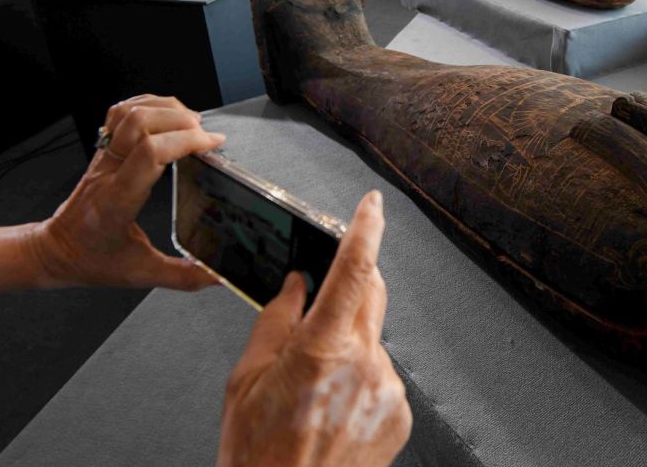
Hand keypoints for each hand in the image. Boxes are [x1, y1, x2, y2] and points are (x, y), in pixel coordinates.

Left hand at [25, 95, 223, 290]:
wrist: (54, 251)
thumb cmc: (92, 261)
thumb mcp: (141, 274)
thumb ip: (183, 277)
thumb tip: (219, 276)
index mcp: (118, 200)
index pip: (150, 153)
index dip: (186, 141)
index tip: (212, 144)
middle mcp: (108, 172)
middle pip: (140, 123)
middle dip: (180, 120)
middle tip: (205, 135)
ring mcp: (103, 157)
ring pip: (128, 112)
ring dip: (164, 109)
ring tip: (190, 122)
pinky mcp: (103, 151)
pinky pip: (119, 114)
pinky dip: (147, 105)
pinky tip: (165, 114)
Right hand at [217, 192, 410, 466]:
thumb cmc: (260, 458)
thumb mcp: (245, 381)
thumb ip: (275, 323)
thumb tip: (294, 286)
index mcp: (322, 349)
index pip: (354, 270)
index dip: (365, 229)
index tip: (371, 205)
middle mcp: (364, 365)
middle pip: (371, 295)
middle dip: (351, 286)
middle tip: (320, 305)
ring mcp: (387, 391)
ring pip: (373, 340)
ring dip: (349, 345)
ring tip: (314, 390)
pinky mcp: (400, 414)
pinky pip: (382, 377)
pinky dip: (361, 380)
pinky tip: (332, 409)